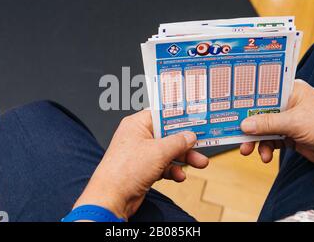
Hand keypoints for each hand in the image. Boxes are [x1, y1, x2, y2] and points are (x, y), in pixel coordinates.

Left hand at [74, 110, 208, 219]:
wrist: (111, 198)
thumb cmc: (125, 170)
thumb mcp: (158, 152)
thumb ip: (177, 141)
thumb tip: (190, 135)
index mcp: (136, 124)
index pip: (161, 114)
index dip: (179, 117)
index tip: (195, 119)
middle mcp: (137, 137)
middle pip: (167, 135)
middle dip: (186, 143)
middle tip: (202, 145)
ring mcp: (139, 154)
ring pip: (167, 152)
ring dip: (183, 158)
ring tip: (199, 163)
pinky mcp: (142, 170)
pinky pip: (162, 166)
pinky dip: (172, 170)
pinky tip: (179, 176)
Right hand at [240, 79, 313, 191]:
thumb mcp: (294, 122)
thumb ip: (267, 123)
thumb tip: (243, 125)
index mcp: (292, 90)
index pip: (264, 90)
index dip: (247, 98)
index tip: (230, 106)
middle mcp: (289, 103)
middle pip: (260, 111)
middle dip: (248, 125)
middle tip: (236, 134)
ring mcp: (289, 120)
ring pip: (264, 128)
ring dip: (255, 140)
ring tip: (248, 150)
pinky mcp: (290, 136)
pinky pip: (271, 140)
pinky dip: (265, 148)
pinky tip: (264, 155)